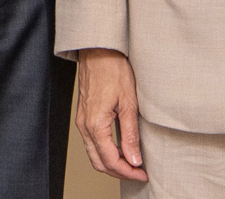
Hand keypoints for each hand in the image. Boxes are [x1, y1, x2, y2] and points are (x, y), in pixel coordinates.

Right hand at [73, 48, 147, 181]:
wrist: (98, 50)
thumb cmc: (113, 70)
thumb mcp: (129, 103)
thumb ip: (130, 134)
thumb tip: (134, 160)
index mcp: (95, 124)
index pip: (110, 161)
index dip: (128, 172)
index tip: (143, 173)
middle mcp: (84, 125)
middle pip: (99, 162)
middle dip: (119, 172)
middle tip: (138, 172)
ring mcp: (82, 120)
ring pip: (94, 154)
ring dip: (112, 163)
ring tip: (132, 162)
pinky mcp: (84, 115)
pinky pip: (91, 142)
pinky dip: (105, 151)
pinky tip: (120, 148)